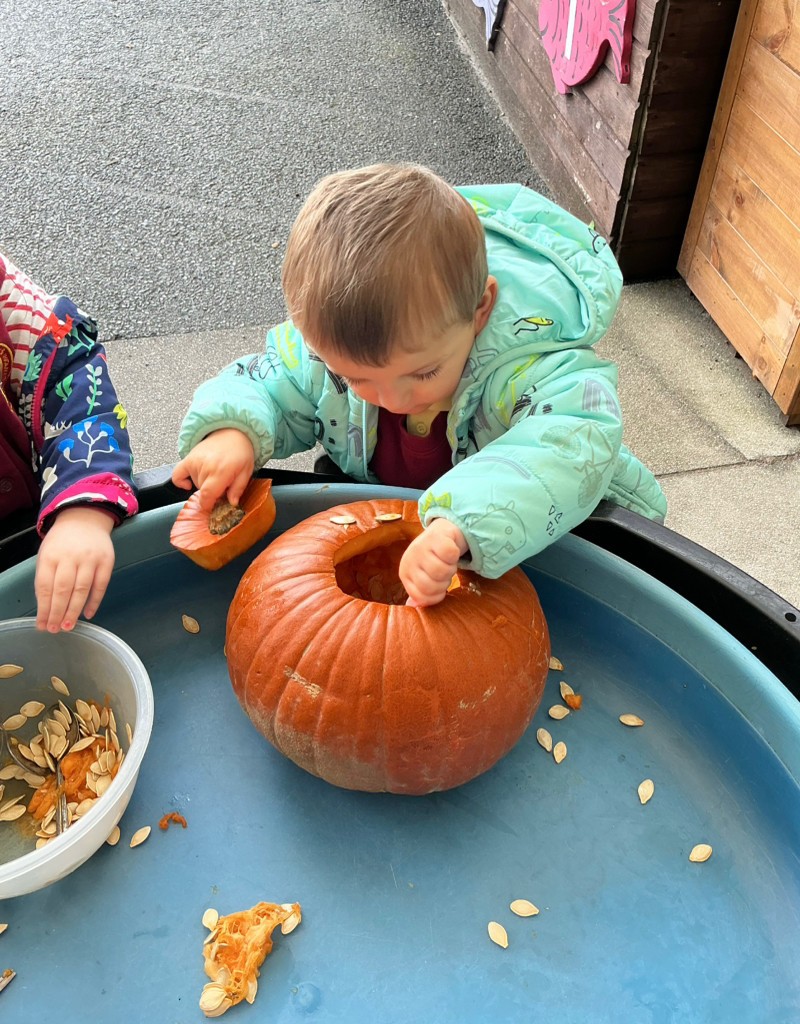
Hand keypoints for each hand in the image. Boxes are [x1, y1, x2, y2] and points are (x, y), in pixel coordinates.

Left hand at [35, 506, 115, 631]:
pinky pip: (101, 585)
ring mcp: (90, 559)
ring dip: (74, 610)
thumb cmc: (63, 541)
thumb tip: (46, 606)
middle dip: (58, 612)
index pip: (46, 586)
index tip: (42, 624)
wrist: (85, 518)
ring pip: (82, 589)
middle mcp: (70, 557)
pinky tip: (88, 614)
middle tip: (55, 629)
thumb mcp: (47, 553)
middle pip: (63, 590)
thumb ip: (46, 576)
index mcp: (51, 555)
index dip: (44, 608)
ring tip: (68, 626)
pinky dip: (95, 601)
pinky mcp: (106, 561)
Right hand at [171, 429, 255, 511]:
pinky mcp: (188, 458)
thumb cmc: (240, 452)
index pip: (207, 495)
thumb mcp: (246, 471)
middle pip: (203, 491)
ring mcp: (195, 461)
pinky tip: (189, 483)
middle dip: (212, 492)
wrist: (232, 431)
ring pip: (195, 484)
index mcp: (221, 471)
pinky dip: (181, 481)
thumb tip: (232, 503)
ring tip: (214, 473)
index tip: (212, 508)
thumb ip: (238, 489)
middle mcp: (206, 466)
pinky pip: (177, 474)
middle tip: (222, 483)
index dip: (208, 505)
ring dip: (203, 484)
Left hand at [400, 518, 468, 607]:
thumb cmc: (432, 561)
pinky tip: (451, 552)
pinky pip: (450, 554)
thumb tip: (412, 606)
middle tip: (445, 574)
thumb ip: (419, 594)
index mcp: (405, 573)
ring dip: (451, 569)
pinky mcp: (435, 536)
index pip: (421, 597)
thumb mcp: (422, 578)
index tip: (440, 587)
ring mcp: (421, 546)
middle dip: (443, 583)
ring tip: (448, 563)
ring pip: (441, 571)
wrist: (441, 534)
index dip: (436, 596)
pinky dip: (455, 555)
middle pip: (430, 586)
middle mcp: (410, 560)